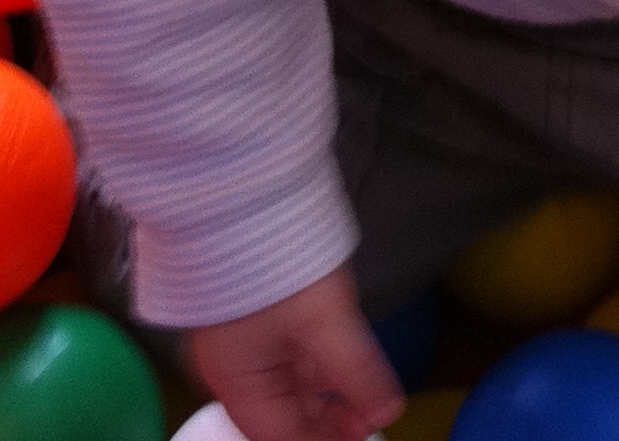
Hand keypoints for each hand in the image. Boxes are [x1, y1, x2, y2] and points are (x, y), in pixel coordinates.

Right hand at [188, 266, 403, 440]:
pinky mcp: (254, 320)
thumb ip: (356, 371)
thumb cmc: (270, 259)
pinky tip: (342, 364)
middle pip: (281, 415)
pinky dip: (315, 368)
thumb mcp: (324, 320)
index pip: (279, 436)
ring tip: (364, 394)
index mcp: (236, 381)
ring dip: (325, 394)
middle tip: (368, 418)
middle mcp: (232, 369)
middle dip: (326, 423)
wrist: (239, 201)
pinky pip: (285, 358)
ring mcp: (242, 344)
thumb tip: (386, 411)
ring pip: (286, 385)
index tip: (361, 436)